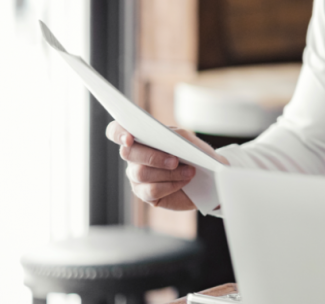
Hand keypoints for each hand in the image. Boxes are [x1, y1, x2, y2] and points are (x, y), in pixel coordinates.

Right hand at [105, 121, 228, 210]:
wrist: (208, 178)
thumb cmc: (195, 155)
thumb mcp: (187, 140)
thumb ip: (172, 135)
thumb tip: (161, 138)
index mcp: (141, 137)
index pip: (116, 131)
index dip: (118, 133)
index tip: (129, 139)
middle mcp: (134, 156)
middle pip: (128, 153)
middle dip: (153, 157)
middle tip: (175, 161)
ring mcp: (135, 175)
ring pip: (140, 173)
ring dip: (169, 173)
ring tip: (189, 172)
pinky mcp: (143, 193)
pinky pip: (150, 190)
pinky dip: (171, 185)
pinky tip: (184, 182)